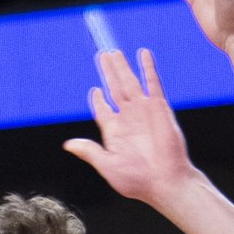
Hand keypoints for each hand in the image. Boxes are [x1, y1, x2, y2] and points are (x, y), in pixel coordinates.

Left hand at [63, 48, 195, 207]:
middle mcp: (128, 118)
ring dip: (122, 66)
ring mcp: (143, 110)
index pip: (103, 109)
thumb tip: (68, 145)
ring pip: (129, 82)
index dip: (97, 99)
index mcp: (114, 132)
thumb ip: (89, 151)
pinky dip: (148, 68)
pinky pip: (152, 82)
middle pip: (115, 89)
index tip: (94, 89)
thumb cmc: (137, 180)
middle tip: (102, 55)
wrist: (165, 181)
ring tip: (113, 52)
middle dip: (108, 72)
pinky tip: (143, 53)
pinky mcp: (159, 107)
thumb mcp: (106, 165)